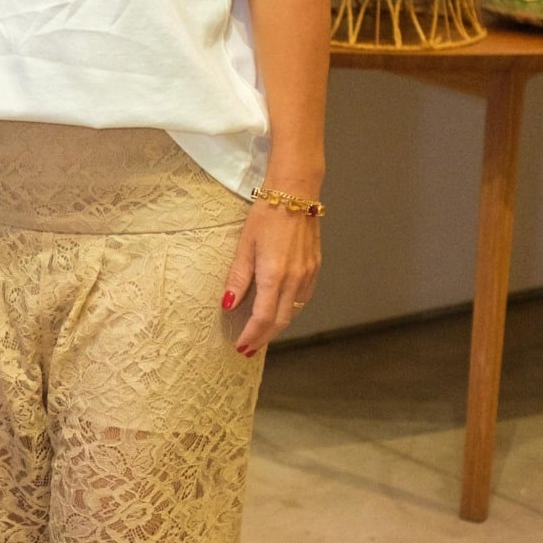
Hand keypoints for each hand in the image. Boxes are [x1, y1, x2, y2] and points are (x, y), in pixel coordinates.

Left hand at [222, 201, 319, 355]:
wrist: (295, 194)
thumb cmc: (266, 215)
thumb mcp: (244, 246)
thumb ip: (237, 278)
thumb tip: (228, 304)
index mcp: (275, 275)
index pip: (263, 318)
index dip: (251, 336)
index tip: (240, 346)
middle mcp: (294, 279)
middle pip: (280, 321)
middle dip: (263, 338)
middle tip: (249, 349)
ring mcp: (307, 275)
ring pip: (293, 312)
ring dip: (276, 327)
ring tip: (261, 335)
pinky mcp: (314, 268)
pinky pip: (302, 299)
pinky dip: (289, 311)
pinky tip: (279, 311)